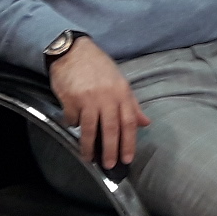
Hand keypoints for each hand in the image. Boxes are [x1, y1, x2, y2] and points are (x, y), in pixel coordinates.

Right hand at [48, 38, 148, 166]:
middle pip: (111, 129)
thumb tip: (145, 122)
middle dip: (111, 150)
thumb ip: (132, 104)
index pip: (129, 122)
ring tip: (89, 158)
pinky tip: (73, 126)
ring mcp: (88, 98)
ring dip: (89, 146)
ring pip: (91, 129)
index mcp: (122, 92)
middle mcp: (107, 96)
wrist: (72, 50)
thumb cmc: (97, 66)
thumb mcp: (120, 81)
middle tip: (110, 165)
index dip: (129, 143)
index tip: (127, 158)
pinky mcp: (71, 99)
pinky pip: (72, 119)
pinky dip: (73, 125)